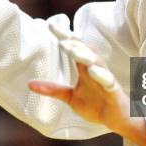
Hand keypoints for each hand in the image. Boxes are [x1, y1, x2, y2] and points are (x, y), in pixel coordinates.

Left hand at [28, 36, 145, 145]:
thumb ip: (52, 89)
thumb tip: (29, 84)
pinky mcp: (113, 90)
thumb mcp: (70, 97)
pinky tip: (91, 70)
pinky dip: (101, 75)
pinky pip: (108, 80)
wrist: (117, 121)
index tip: (50, 25)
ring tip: (70, 49)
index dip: (64, 36)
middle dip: (72, 43)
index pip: (73, 47)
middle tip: (59, 38)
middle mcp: (94, 69)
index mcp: (84, 68)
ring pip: (95, 61)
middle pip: (84, 50)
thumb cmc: (96, 105)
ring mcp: (105, 78)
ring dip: (83, 54)